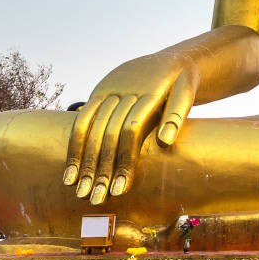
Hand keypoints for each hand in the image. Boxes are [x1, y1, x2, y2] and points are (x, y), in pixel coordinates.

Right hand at [62, 53, 197, 203]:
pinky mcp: (99, 92)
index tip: (120, 190)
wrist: (169, 59)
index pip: (132, 130)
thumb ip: (177, 114)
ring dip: (84, 161)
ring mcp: (109, 90)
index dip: (124, 160)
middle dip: (101, 167)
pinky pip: (82, 119)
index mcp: (150, 91)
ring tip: (80, 191)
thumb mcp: (188, 93)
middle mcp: (125, 90)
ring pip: (92, 128)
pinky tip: (70, 170)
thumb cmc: (182, 83)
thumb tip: (166, 141)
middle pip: (109, 133)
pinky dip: (75, 144)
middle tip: (96, 199)